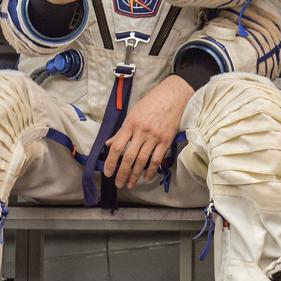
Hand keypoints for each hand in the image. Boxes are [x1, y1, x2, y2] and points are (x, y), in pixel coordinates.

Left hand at [104, 74, 193, 188]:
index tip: (107, 172)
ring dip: (135, 175)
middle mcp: (141, 132)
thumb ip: (121, 131)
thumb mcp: (132, 114)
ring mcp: (154, 137)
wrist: (172, 96)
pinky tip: (146, 178)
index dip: (111, 161)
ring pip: (142, 161)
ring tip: (130, 184)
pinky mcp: (166, 141)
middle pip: (129, 157)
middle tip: (118, 183)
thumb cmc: (151, 103)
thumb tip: (109, 144)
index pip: (117, 146)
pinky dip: (151, 171)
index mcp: (130, 124)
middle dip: (122, 173)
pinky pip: (157, 159)